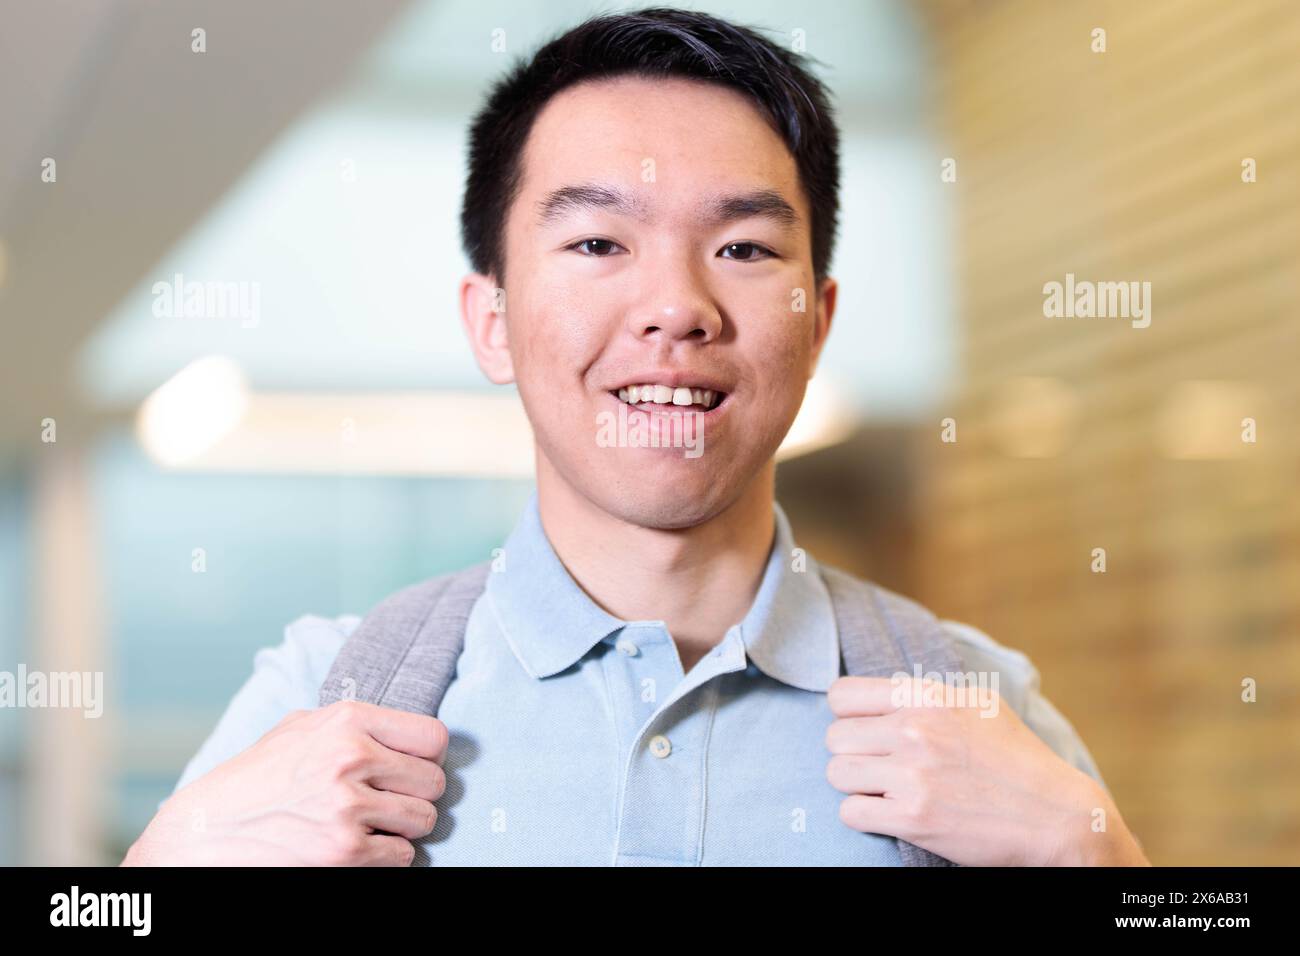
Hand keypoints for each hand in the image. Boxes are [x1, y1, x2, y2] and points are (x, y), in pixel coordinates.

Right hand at [122, 700, 446, 865]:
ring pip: (424, 820)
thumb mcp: (299, 728)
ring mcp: (350, 807)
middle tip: (390, 801)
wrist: (205, 833)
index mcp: (347, 720)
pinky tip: (356, 846)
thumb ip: (353, 722)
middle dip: (417, 795)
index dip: (427, 757)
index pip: (433, 736)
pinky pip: (403, 856)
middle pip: (435, 782)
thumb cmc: (255, 778)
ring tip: (370, 824)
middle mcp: (352, 758)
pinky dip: (386, 856)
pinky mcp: (346, 851)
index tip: (412, 768)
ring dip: (403, 828)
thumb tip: (404, 731)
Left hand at [825, 675, 1148, 865]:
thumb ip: (928, 696)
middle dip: (853, 754)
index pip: (842, 694)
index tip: (865, 731)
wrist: (1059, 818)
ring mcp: (913, 775)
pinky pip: (850, 813)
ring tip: (885, 790)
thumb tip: (884, 694)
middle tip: (880, 767)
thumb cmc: (1020, 760)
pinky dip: (864, 817)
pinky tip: (890, 814)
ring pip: (837, 774)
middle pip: (834, 738)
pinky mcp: (914, 818)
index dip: (848, 716)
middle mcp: (915, 731)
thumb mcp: (979, 705)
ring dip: (856, 787)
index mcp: (927, 698)